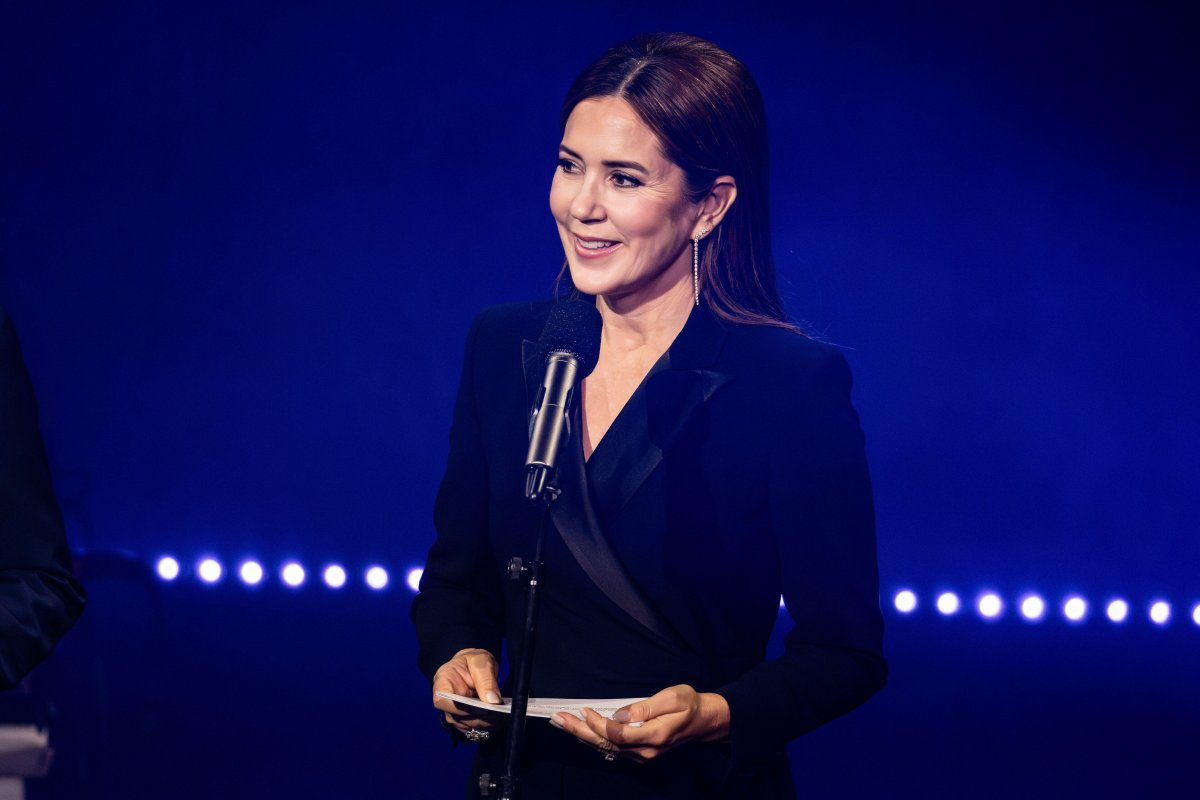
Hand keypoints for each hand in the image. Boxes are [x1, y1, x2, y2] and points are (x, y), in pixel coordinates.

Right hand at [431, 647, 503, 734]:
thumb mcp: (481, 661)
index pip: (441, 700)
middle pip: (457, 717)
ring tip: (504, 715)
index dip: (458, 707)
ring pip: (467, 724)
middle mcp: (445, 701)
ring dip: (486, 722)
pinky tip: (502, 718)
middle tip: (499, 712)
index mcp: (442, 682)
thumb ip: (486, 679)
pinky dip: (489, 724)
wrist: (476, 666)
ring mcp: (454, 713)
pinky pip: (476, 726)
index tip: (478, 706)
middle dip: (478, 717)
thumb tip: (493, 701)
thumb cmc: (474, 661)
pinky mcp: (466, 720)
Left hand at [549, 685, 729, 762]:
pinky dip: (594, 740)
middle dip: (579, 731)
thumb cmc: (690, 705)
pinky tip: (582, 732)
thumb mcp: (672, 697)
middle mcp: (646, 750)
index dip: (598, 724)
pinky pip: (612, 749)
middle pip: (605, 744)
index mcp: (654, 736)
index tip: (585, 710)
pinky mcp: (640, 752)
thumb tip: (620, 714)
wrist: (705, 722)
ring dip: (582, 736)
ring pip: (606, 748)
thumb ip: (645, 707)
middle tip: (558, 719)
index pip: (617, 734)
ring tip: (562, 723)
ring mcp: (642, 755)